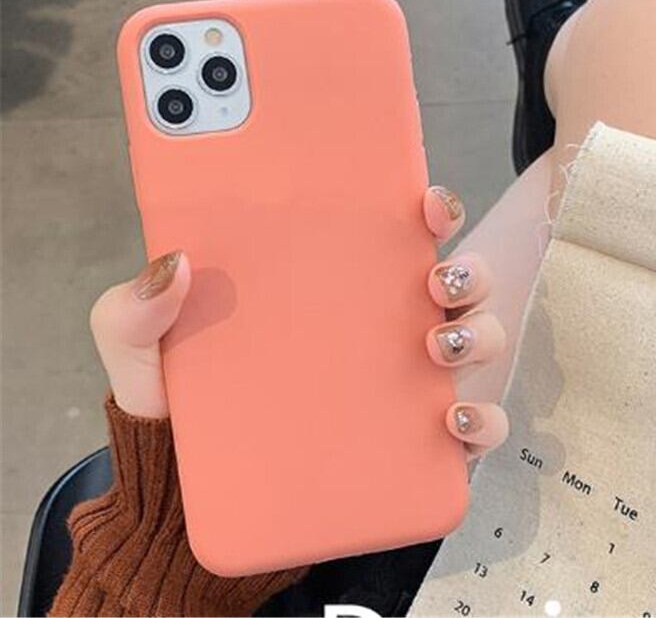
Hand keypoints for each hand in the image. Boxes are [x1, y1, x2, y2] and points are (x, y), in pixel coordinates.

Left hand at [89, 185, 507, 456]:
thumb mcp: (144, 347)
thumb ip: (136, 307)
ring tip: (438, 345)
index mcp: (331, 286)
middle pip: (452, 282)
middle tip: (435, 278)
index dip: (428, 211)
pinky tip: (456, 419)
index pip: (394, 235)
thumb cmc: (184, 403)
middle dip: (466, 270)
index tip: (428, 203)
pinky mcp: (411, 442)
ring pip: (472, 341)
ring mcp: (402, 382)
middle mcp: (379, 326)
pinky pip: (470, 426)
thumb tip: (174, 263)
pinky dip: (482, 420)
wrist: (191, 488)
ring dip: (476, 335)